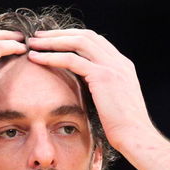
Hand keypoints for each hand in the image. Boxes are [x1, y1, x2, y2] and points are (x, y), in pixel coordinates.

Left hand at [27, 29, 155, 150]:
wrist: (135, 136)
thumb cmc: (124, 128)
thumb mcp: (115, 102)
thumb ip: (103, 90)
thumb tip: (88, 91)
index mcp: (122, 66)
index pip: (95, 41)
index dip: (73, 38)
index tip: (54, 41)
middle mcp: (118, 61)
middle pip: (85, 35)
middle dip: (60, 34)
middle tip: (39, 36)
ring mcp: (112, 66)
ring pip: (77, 42)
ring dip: (52, 41)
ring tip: (33, 43)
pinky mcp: (102, 76)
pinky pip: (72, 60)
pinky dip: (52, 57)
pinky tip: (37, 58)